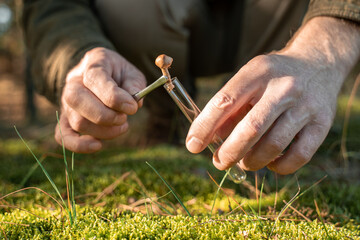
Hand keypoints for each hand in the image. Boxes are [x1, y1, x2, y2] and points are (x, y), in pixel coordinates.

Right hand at [55, 47, 145, 152]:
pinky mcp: (66, 119)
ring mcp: (66, 101)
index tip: (132, 107)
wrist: (102, 75)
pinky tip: (98, 145)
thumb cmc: (119, 75)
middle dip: (106, 116)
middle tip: (125, 118)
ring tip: (123, 125)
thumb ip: (134, 85)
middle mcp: (74, 81)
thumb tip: (134, 103)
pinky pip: (62, 136)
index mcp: (93, 62)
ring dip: (103, 131)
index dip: (114, 97)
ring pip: (77, 121)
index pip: (94, 78)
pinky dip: (78, 145)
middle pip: (77, 100)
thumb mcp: (131, 73)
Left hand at [186, 17, 359, 173]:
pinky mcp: (322, 123)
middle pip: (250, 129)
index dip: (204, 126)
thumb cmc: (273, 77)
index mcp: (257, 73)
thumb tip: (210, 139)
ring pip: (273, 146)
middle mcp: (283, 88)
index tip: (192, 145)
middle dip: (229, 152)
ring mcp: (305, 106)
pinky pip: (298, 156)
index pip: (224, 102)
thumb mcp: (248, 79)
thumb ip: (229, 108)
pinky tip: (270, 162)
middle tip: (219, 162)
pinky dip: (279, 167)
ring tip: (244, 162)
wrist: (319, 63)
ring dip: (251, 162)